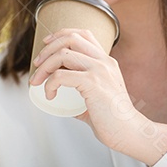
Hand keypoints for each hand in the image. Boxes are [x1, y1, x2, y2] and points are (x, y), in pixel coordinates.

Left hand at [29, 28, 144, 151]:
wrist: (129, 132)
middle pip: (71, 38)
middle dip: (48, 48)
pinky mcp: (93, 83)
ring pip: (63, 54)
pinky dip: (49, 84)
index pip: (83, 34)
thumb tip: (61, 96)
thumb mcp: (97, 98)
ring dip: (44, 66)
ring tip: (37, 81)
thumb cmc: (113, 120)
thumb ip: (81, 93)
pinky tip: (49, 95)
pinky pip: (61, 76)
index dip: (61, 34)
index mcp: (106, 62)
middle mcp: (104, 61)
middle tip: (37, 64)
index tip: (46, 45)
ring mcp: (100, 70)